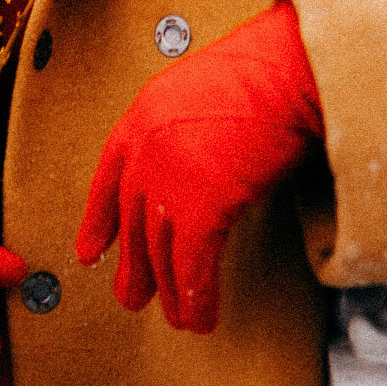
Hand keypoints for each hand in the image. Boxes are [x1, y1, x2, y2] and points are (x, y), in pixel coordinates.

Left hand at [75, 1, 323, 334]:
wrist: (294, 67)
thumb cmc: (270, 69)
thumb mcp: (210, 88)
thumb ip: (192, 127)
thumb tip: (204, 161)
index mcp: (145, 111)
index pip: (110, 175)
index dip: (100, 219)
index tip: (92, 250)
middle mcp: (147, 145)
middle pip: (134, 220)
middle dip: (134, 266)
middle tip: (132, 296)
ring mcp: (169, 177)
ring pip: (161, 250)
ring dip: (169, 292)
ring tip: (175, 319)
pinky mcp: (200, 206)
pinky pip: (192, 266)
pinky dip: (197, 298)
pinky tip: (200, 319)